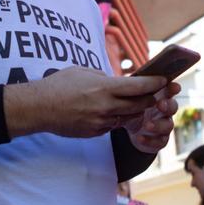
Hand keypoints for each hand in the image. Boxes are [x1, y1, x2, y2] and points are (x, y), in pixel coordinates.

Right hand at [3, 67, 167, 138]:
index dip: (154, 84)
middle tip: (156, 93)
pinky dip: (116, 118)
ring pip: (127, 117)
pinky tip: (111, 111)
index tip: (163, 80)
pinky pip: (112, 125)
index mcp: (104, 88)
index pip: (138, 86)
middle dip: (150, 99)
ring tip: (136, 103)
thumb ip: (103, 77)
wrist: (39, 108)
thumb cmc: (58, 85)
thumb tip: (116, 81)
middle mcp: (106, 106)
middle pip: (140, 105)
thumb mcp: (82, 72)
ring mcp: (101, 121)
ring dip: (134, 110)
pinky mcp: (95, 132)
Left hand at [122, 82, 181, 153]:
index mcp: (160, 97)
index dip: (173, 88)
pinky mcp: (160, 140)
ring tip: (147, 125)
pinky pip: (159, 141)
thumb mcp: (132, 98)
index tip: (175, 87)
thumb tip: (132, 79)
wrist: (131, 129)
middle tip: (161, 104)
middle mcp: (165, 111)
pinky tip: (140, 138)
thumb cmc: (134, 107)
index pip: (169, 90)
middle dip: (168, 105)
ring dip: (158, 125)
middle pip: (173, 107)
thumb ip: (135, 90)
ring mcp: (164, 126)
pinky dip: (150, 140)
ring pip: (168, 125)